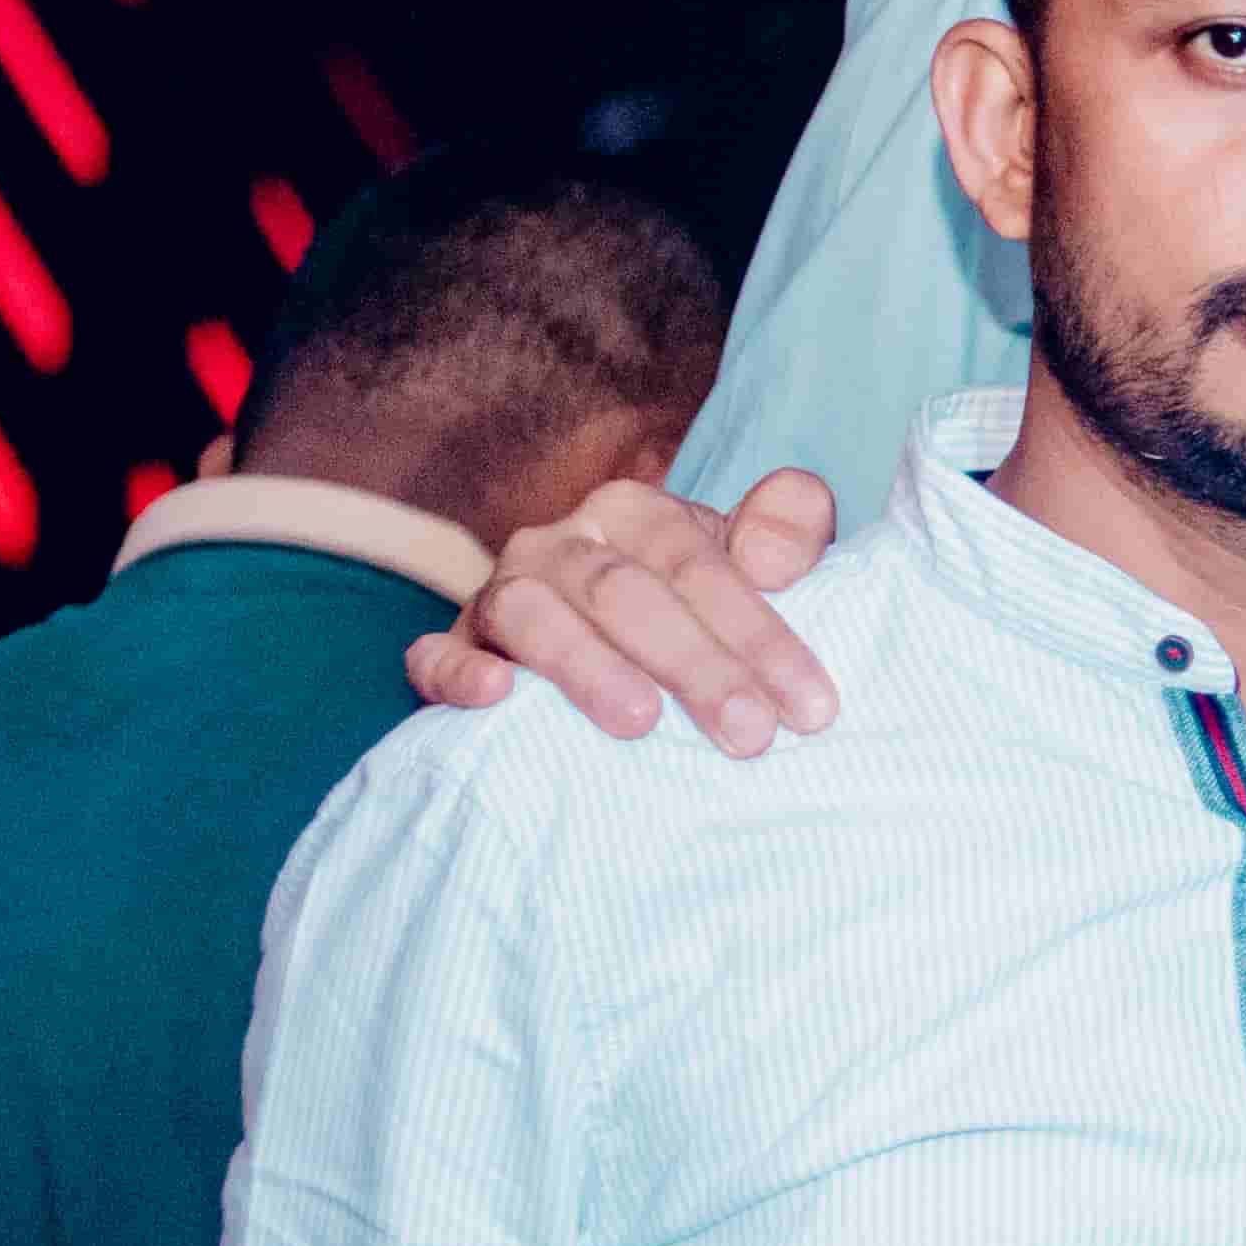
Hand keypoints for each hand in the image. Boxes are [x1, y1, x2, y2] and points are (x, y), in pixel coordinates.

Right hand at [410, 471, 839, 750]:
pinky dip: (457, 672)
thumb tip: (773, 556)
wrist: (617, 631)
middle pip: (624, 593)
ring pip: (533, 615)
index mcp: (634, 512)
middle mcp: (561, 543)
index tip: (809, 707)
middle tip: (748, 733)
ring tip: (640, 722)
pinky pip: (436, 653)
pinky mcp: (454, 644)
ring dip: (586, 667)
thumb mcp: (756, 555)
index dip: (759, 634)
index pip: (698, 566)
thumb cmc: (701, 600)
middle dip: (693, 665)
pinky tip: (495, 697)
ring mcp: (500, 593)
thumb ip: (788, 528)